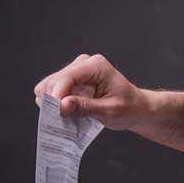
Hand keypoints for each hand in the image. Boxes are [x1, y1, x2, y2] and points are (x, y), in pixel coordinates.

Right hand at [33, 53, 147, 129]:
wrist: (135, 107)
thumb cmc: (128, 107)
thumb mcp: (110, 111)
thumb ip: (85, 108)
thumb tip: (61, 105)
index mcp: (96, 66)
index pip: (67, 77)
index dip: (57, 95)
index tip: (56, 113)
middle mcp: (84, 64)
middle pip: (53, 81)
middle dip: (54, 101)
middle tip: (64, 118)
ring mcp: (75, 71)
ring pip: (48, 86)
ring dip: (54, 103)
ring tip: (70, 115)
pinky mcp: (70, 80)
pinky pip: (52, 91)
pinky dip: (56, 104)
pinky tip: (69, 111)